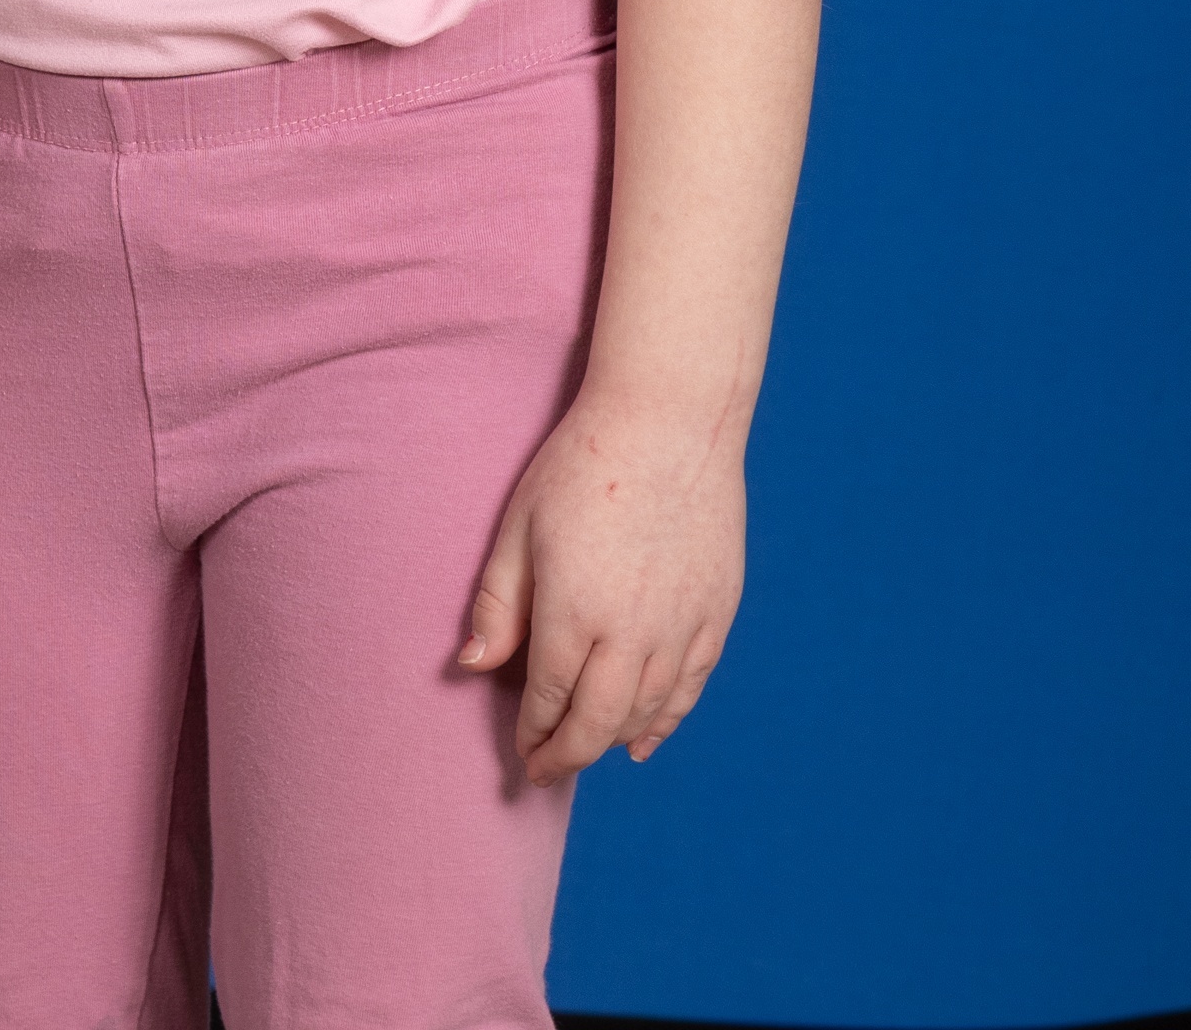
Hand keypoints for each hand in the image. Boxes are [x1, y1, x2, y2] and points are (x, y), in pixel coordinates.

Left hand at [458, 394, 744, 784]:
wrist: (670, 419)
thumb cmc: (583, 461)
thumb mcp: (520, 526)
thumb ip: (497, 603)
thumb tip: (472, 667)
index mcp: (573, 610)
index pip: (548, 698)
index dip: (533, 733)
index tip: (522, 751)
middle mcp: (630, 632)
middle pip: (596, 723)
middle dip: (566, 754)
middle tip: (546, 771)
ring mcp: (680, 625)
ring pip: (645, 713)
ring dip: (611, 741)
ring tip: (587, 749)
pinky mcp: (717, 612)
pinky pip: (690, 688)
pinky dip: (666, 723)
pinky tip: (644, 739)